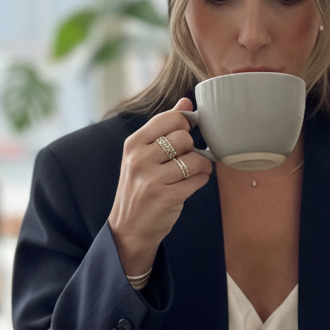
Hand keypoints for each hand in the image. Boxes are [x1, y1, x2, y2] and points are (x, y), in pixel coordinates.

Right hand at [108, 98, 212, 276]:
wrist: (129, 229)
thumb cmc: (139, 188)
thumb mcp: (142, 155)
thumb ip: (163, 128)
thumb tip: (186, 101)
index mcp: (133, 144)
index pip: (169, 118)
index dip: (184, 125)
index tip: (184, 136)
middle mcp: (140, 159)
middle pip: (184, 138)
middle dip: (191, 148)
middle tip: (186, 159)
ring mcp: (153, 179)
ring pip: (195, 159)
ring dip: (201, 166)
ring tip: (192, 172)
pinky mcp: (168, 197)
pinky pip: (199, 179)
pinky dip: (201, 180)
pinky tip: (191, 184)